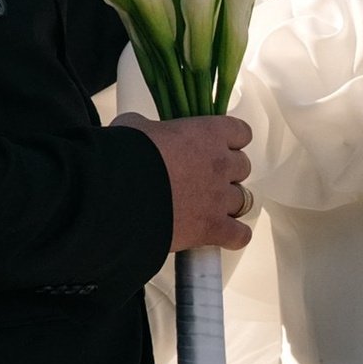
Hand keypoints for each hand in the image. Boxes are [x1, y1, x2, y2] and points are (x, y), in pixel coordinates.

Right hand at [131, 111, 253, 251]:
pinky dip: (233, 236)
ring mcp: (220, 198)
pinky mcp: (213, 228)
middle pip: (243, 167)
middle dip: (227, 173)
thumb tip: (142, 133)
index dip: (229, 141)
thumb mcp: (135, 127)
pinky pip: (240, 235)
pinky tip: (220, 235)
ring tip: (207, 207)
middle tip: (204, 178)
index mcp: (208, 134)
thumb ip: (150, 128)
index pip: (240, 132)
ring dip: (228, 203)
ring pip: (243, 200)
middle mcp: (221, 164)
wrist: (119, 192)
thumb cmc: (126, 156)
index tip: (217, 146)